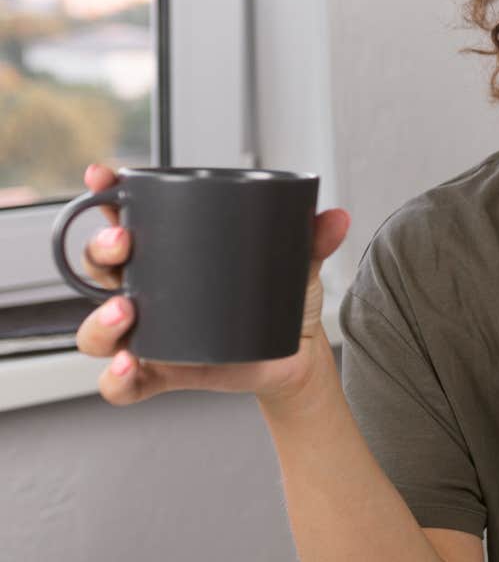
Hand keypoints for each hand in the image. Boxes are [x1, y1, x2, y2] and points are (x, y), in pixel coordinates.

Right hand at [72, 163, 352, 407]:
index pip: (127, 218)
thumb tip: (336, 218)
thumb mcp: (297, 264)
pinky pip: (120, 384)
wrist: (297, 354)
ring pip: (98, 329)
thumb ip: (312, 240)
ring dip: (101, 319)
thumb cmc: (283, 299)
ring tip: (127, 310)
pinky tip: (129, 366)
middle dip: (102, 251)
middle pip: (103, 267)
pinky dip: (116, 379)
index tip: (102, 177)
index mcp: (172, 253)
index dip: (106, 195)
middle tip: (123, 244)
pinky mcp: (160, 374)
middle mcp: (149, 291)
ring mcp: (150, 334)